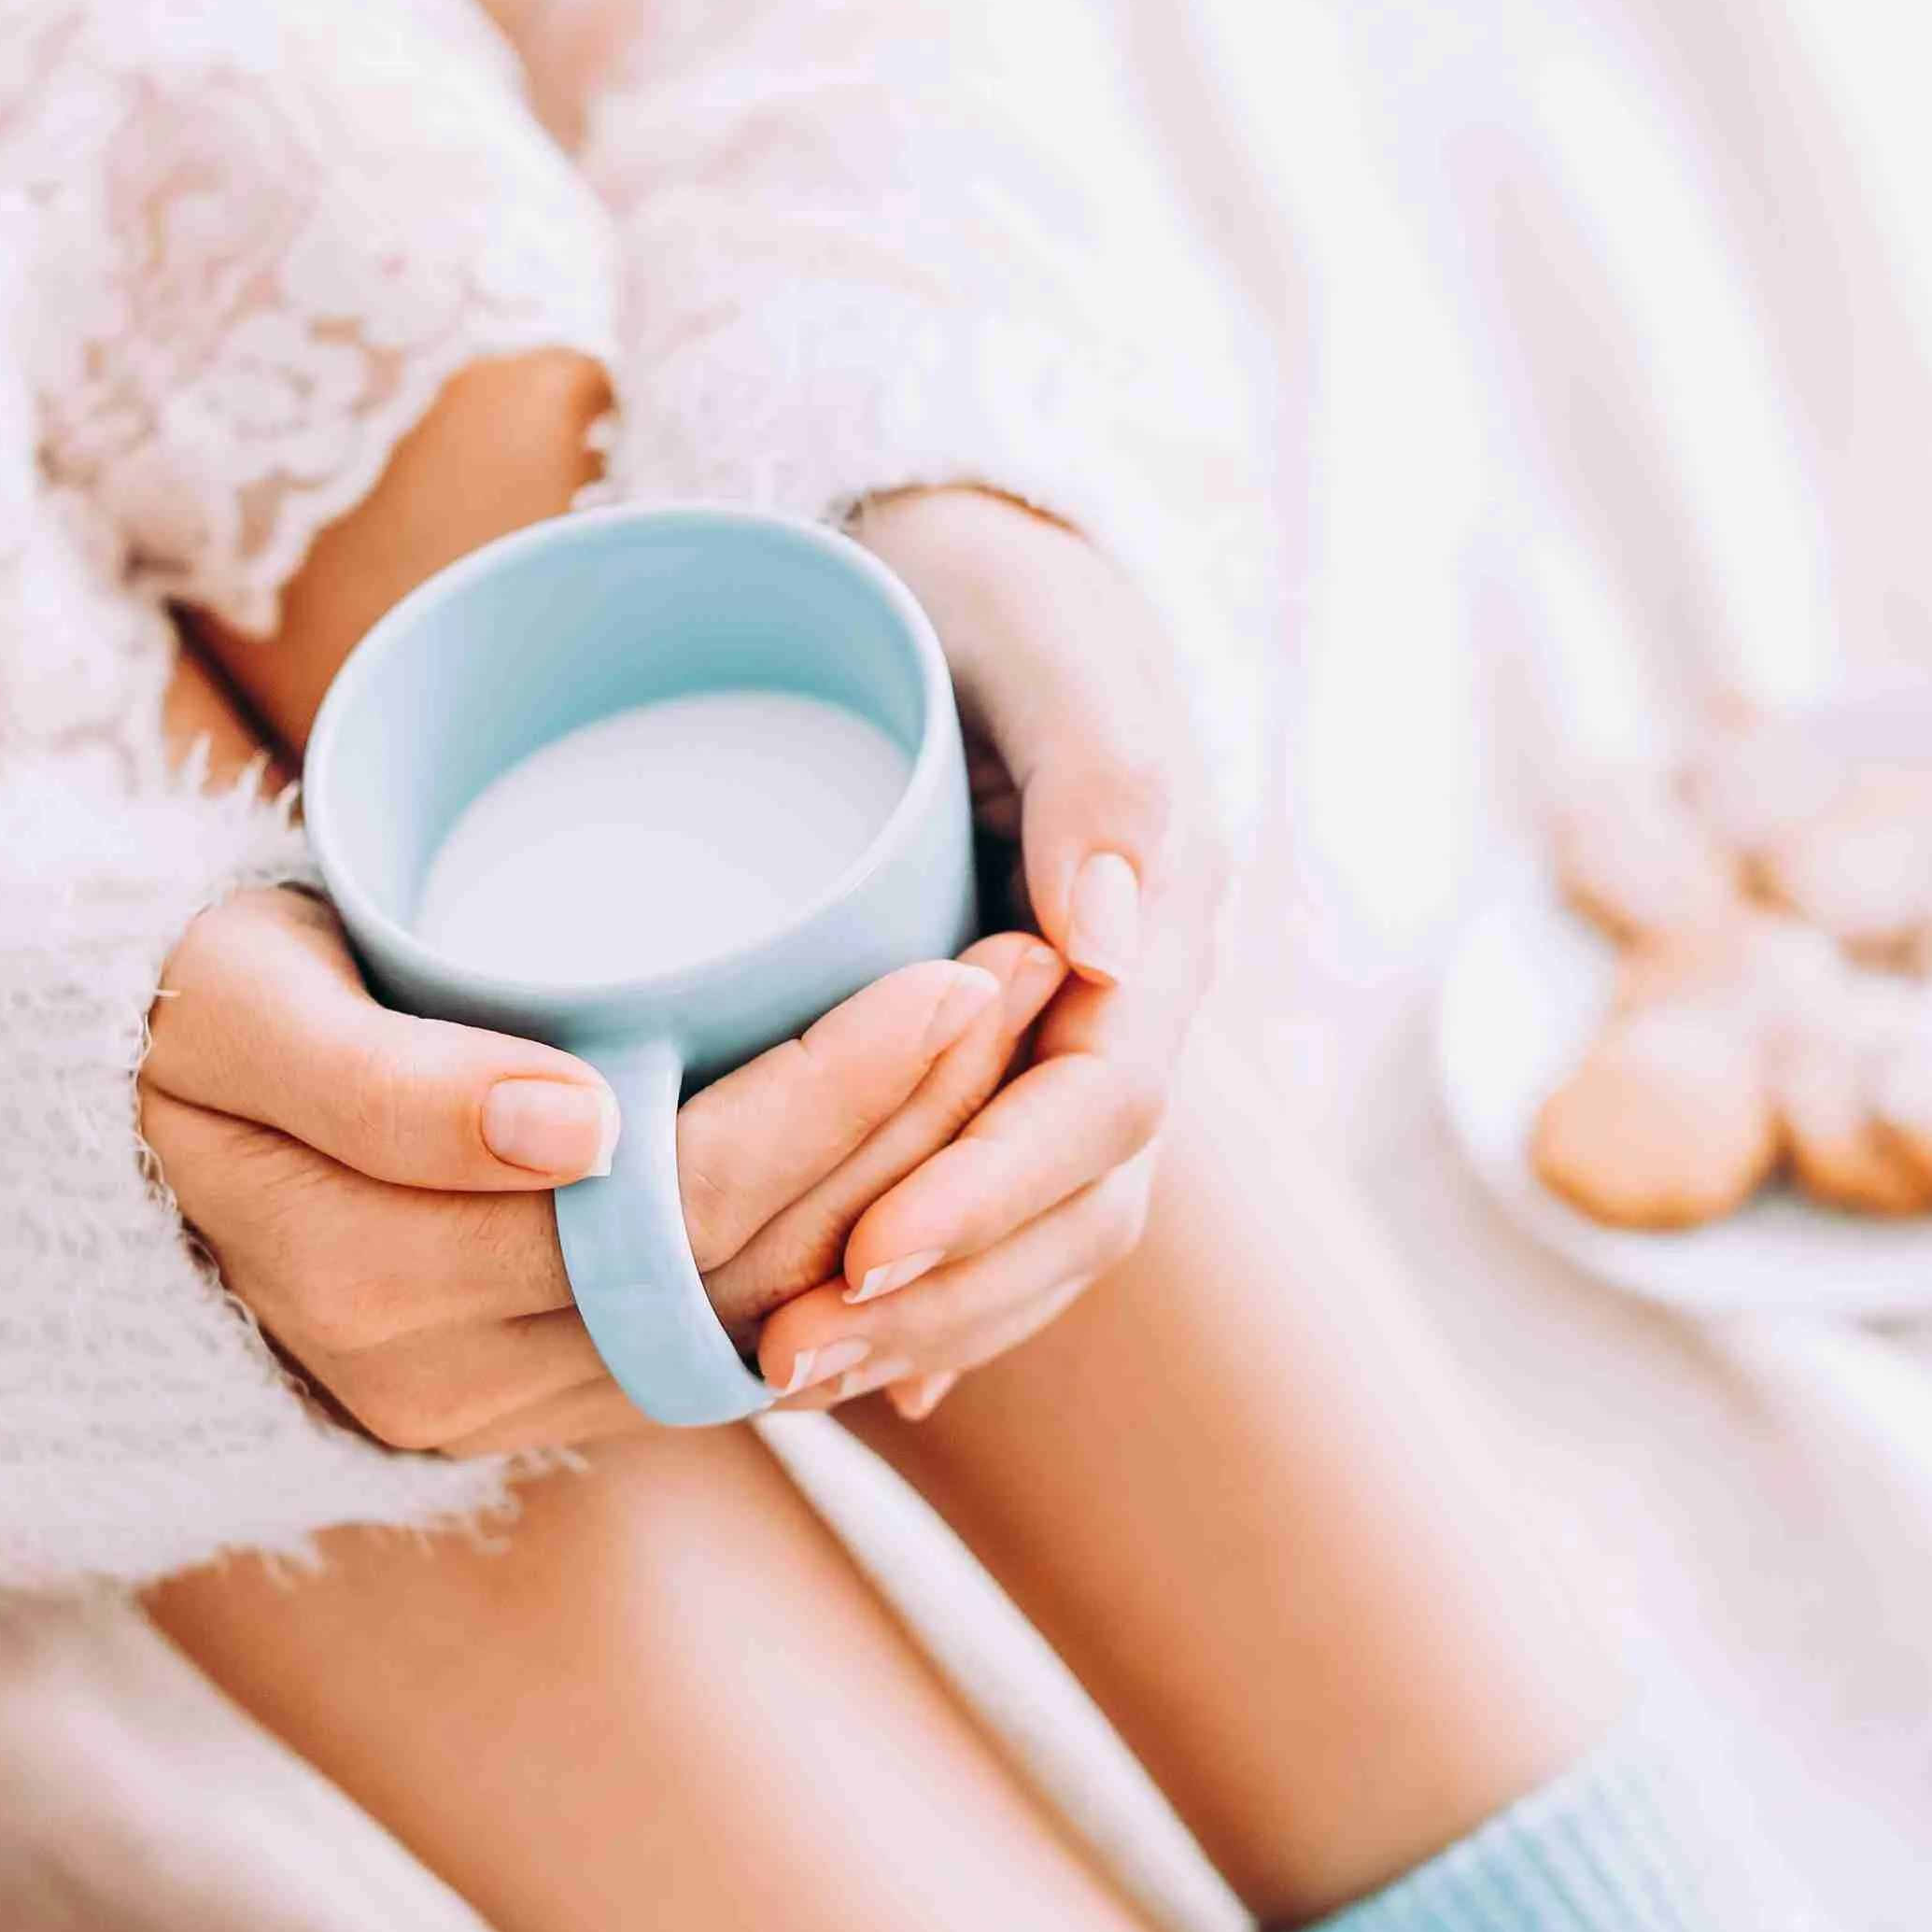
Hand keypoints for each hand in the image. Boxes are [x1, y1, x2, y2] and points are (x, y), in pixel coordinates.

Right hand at [141, 884, 1068, 1453]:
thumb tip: (572, 1126)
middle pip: (750, 1264)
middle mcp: (455, 1385)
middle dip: (914, 1127)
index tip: (960, 965)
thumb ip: (384, 1081)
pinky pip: (732, 1340)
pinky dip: (843, 1254)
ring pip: (764, 1312)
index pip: (680, 1203)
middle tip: (1031, 979)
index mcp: (386, 1287)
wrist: (109, 1116)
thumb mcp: (239, 1015)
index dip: (839, 1095)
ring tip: (1014, 1047)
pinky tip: (941, 1156)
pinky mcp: (544, 1393)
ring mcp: (505, 1408)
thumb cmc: (177, 1015)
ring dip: (908, 1188)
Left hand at [766, 489, 1232, 1417]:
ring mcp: (1066, 1046)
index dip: (987, 1195)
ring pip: (1036, 1237)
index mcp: (1158, 926)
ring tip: (773, 1374)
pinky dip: (929, 1296)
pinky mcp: (993, 1065)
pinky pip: (987, 1211)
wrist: (962, 556)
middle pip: (1074, 1211)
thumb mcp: (1047, 638)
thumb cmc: (993, 581)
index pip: (1101, 1109)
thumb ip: (1100, 772)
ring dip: (922, 1322)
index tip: (860, 1252)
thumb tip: (1106, 945)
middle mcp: (1125, 1008)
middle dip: (943, 1297)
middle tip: (782, 1357)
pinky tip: (846, 1367)